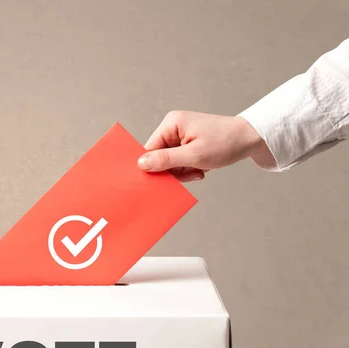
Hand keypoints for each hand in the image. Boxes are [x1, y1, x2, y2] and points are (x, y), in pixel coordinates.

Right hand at [137, 111, 273, 181]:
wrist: (251, 139)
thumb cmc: (226, 143)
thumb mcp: (194, 155)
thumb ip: (166, 160)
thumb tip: (141, 164)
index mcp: (171, 123)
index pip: (150, 149)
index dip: (154, 166)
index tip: (164, 179)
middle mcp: (173, 127)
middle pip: (159, 157)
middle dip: (173, 170)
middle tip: (191, 174)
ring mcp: (180, 135)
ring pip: (170, 162)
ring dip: (183, 172)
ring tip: (199, 170)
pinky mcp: (188, 143)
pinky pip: (179, 161)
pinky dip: (188, 169)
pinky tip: (201, 168)